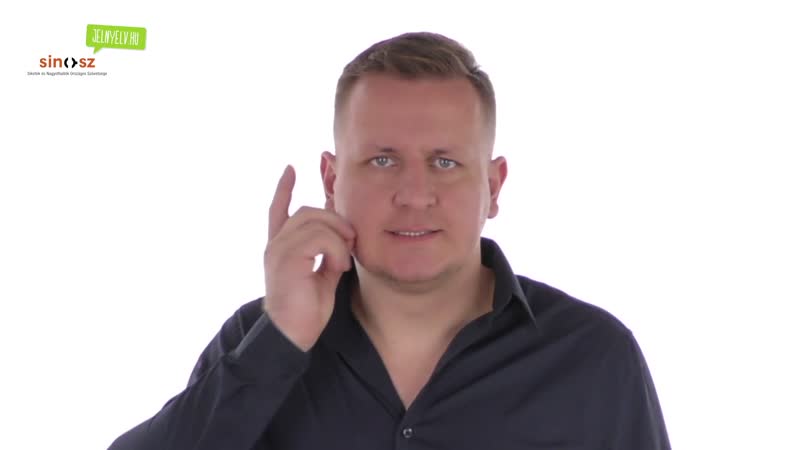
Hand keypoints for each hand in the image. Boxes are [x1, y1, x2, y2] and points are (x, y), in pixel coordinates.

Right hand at [262, 165, 355, 350]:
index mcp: (281, 247)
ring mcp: (278, 249)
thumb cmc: (308, 309)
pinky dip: (335, 249)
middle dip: (336, 220)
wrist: (292, 334)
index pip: (278, 210)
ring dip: (338, 238)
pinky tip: (336, 266)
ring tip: (342, 260)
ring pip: (316, 220)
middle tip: (350, 243)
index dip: (284, 189)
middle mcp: (276, 244)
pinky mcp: (285, 258)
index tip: (291, 169)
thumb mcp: (324, 273)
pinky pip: (318, 237)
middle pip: (309, 211)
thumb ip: (330, 250)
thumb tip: (345, 231)